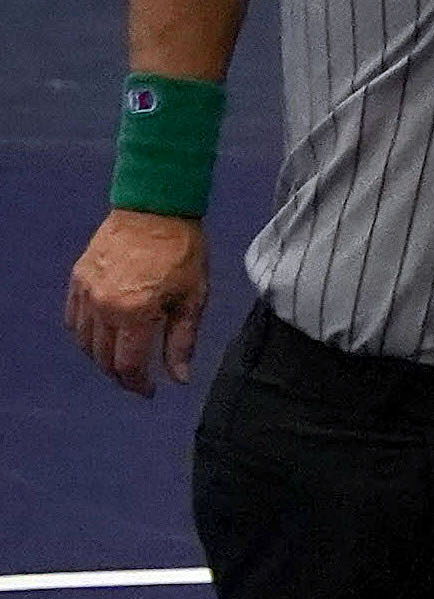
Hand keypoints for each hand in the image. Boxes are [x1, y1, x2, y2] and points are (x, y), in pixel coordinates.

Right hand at [66, 208, 208, 396]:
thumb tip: (179, 378)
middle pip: (102, 358)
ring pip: (84, 342)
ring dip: (101, 358)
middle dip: (120, 375)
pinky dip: (85, 335)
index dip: (138, 384)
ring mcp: (85, 293)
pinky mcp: (78, 279)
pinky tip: (101, 337)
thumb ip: (182, 341)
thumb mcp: (194, 296)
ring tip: (122, 360)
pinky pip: (74, 319)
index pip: (128, 365)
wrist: (156, 207)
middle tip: (138, 379)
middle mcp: (102, 307)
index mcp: (134, 313)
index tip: (150, 391)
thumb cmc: (182, 250)